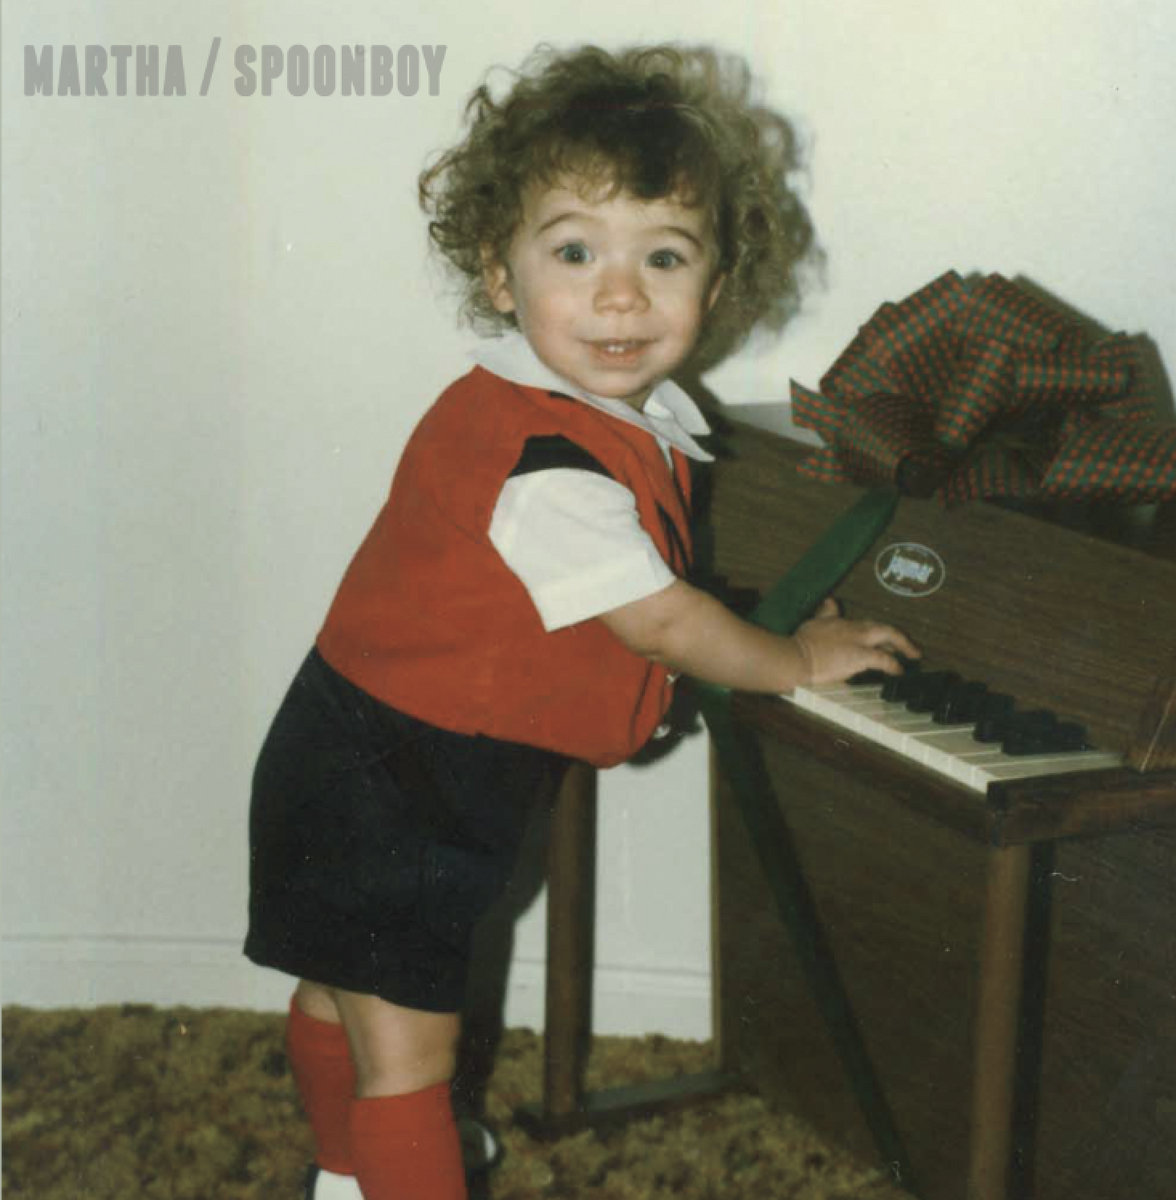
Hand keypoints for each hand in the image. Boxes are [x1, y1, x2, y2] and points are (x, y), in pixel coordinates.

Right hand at [793, 597, 919, 685]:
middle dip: (898, 636)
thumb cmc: (801, 643)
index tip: (884, 637)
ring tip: (912, 654)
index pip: (866, 624)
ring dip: (903, 646)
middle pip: (883, 628)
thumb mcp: (813, 622)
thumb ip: (825, 613)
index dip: (878, 631)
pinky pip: (884, 659)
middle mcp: (854, 629)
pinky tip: (899, 670)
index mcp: (842, 622)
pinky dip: (894, 664)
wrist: (797, 656)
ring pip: (889, 636)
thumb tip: (830, 601)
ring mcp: (859, 642)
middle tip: (908, 646)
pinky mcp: (860, 656)